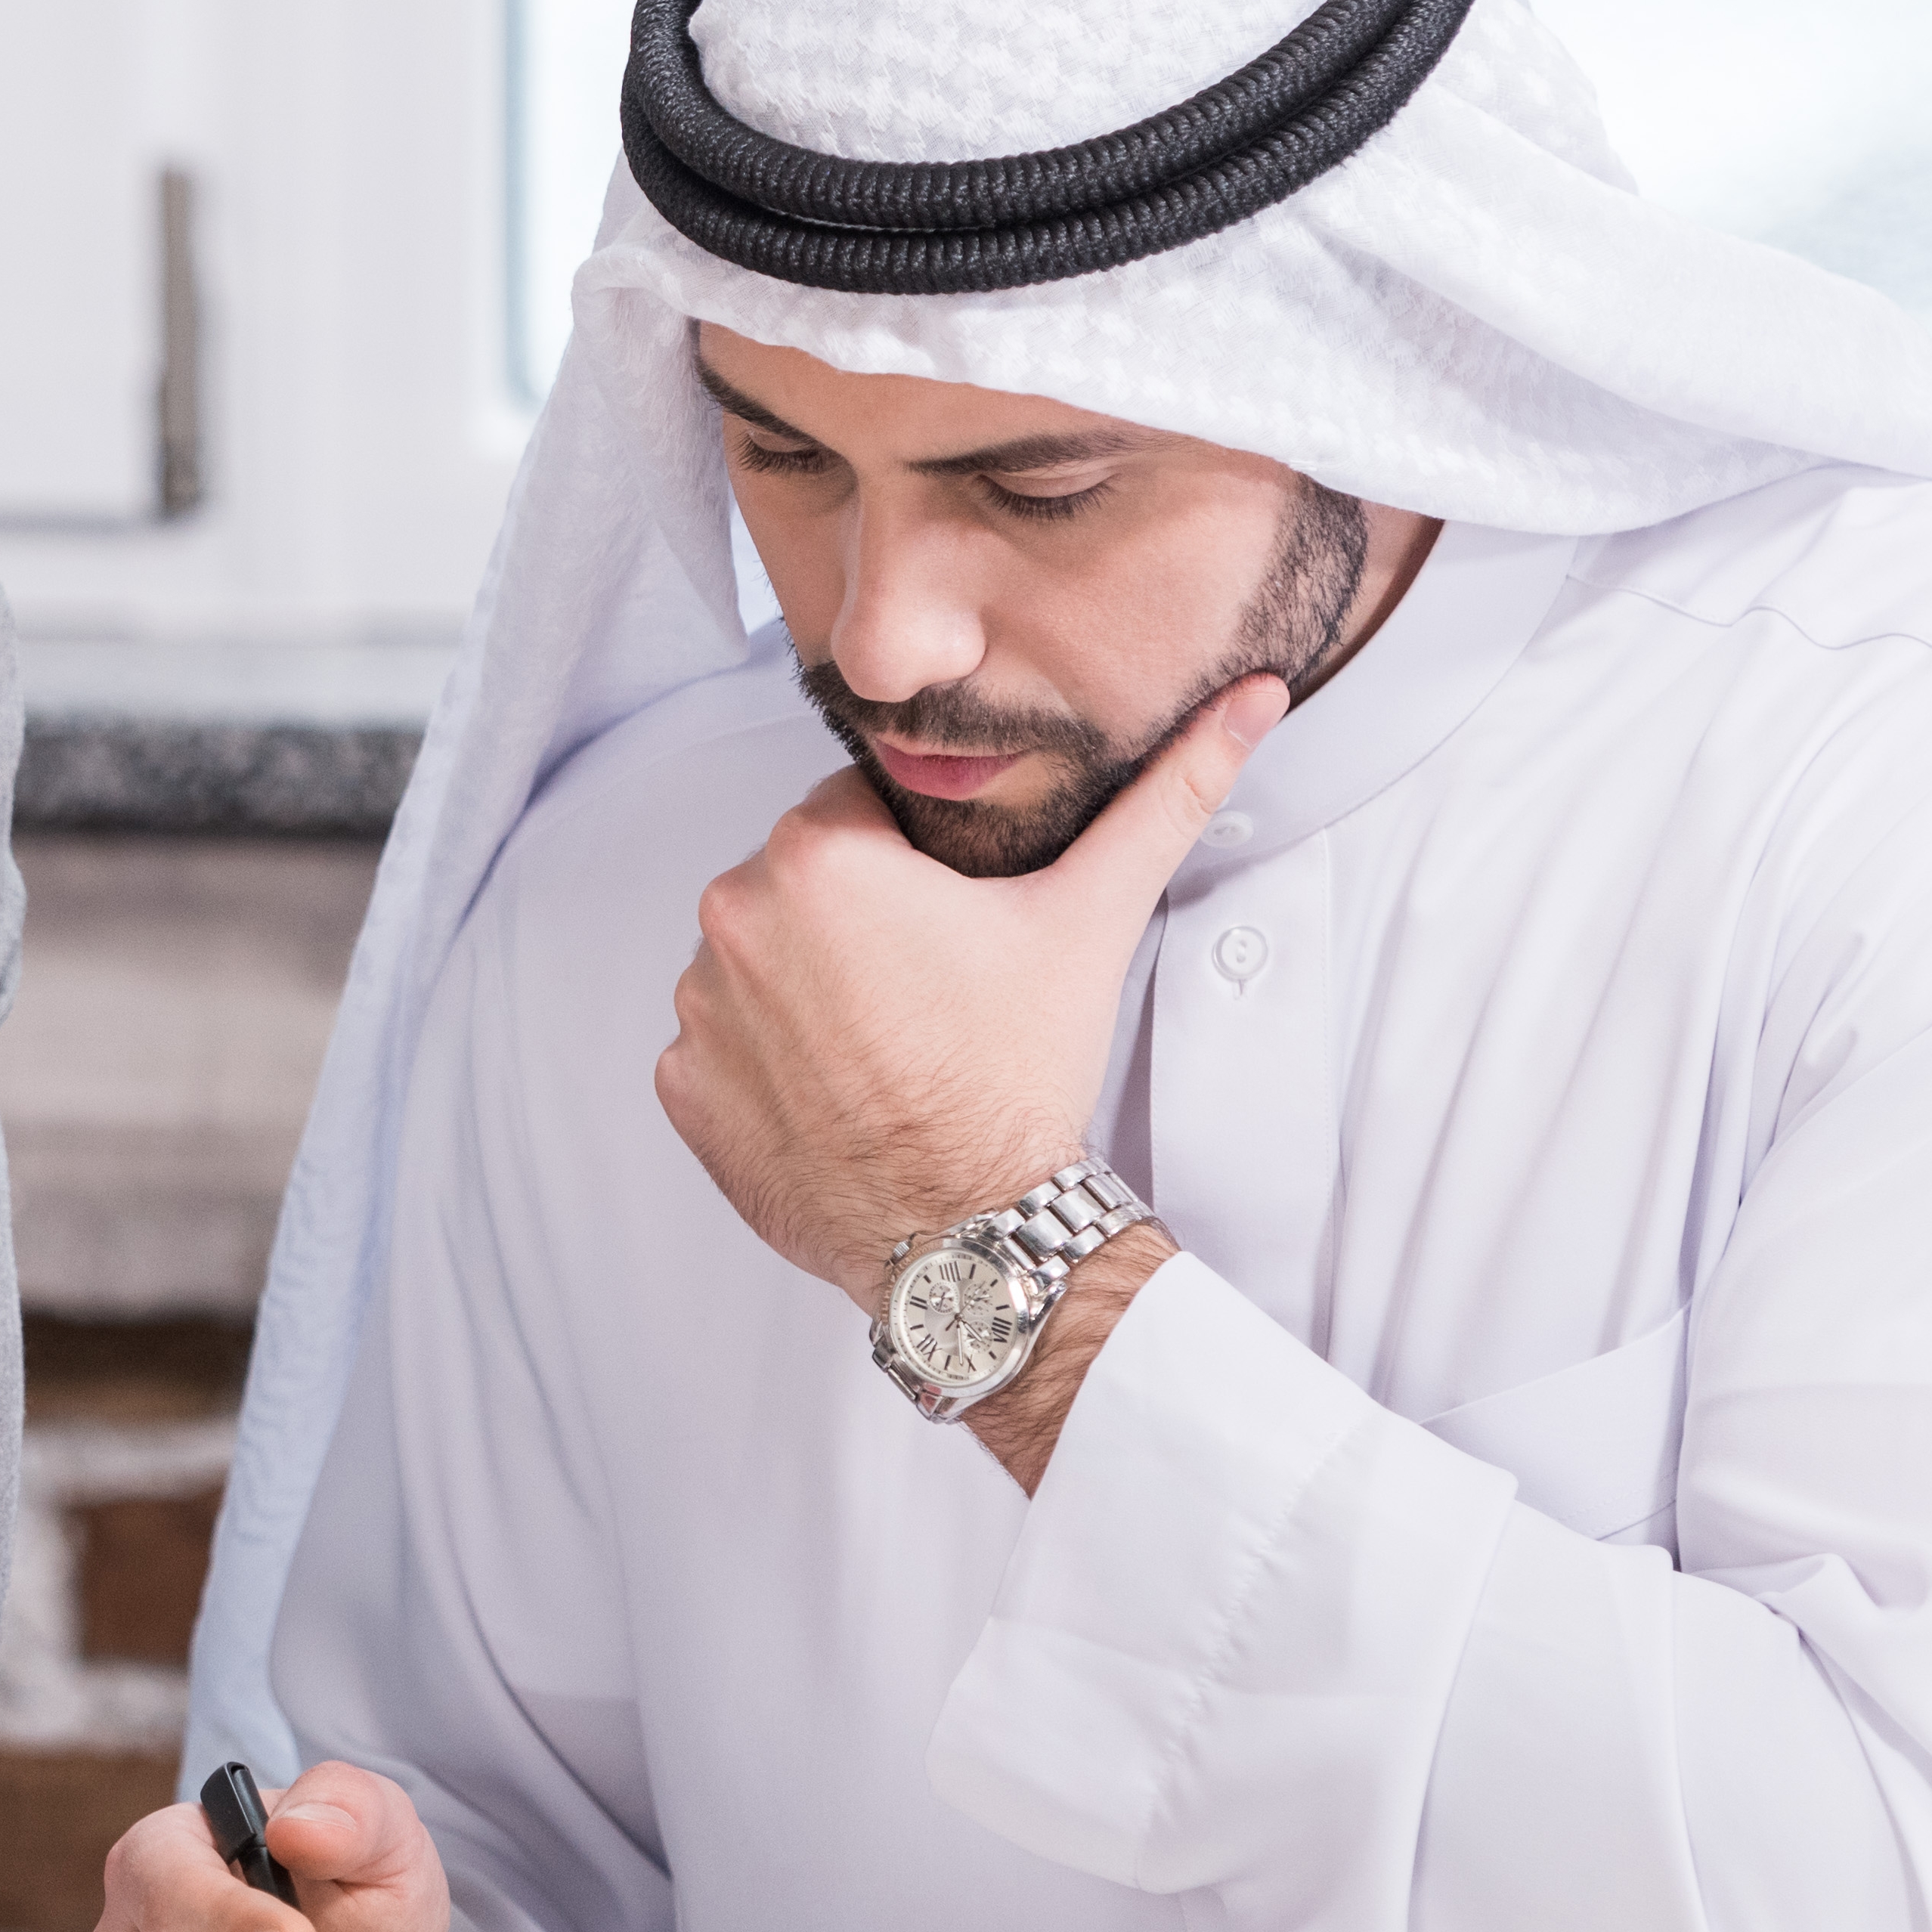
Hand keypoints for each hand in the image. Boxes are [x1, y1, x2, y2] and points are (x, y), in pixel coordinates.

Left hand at [657, 673, 1282, 1305]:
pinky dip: (768, 1058)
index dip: (915, 860)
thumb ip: (1166, 797)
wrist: (972, 1230)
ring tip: (890, 1041)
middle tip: (932, 988)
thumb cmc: (1020, 1075)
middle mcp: (733, 917)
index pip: (857, 810)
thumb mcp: (1091, 919)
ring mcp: (697, 1007)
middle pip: (802, 882)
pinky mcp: (678, 1086)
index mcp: (817, 855)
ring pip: (759, 959)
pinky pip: (720, 1042)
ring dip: (809, 985)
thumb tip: (1253, 701)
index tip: (953, 919)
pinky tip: (840, 1087)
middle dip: (860, 920)